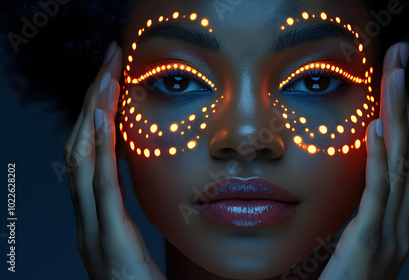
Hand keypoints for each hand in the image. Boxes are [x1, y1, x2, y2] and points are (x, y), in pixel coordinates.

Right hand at [64, 42, 165, 279]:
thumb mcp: (137, 248)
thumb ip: (135, 218)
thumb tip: (155, 185)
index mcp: (96, 221)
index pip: (89, 158)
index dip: (95, 117)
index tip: (110, 80)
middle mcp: (87, 222)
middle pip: (80, 148)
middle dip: (93, 102)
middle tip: (108, 61)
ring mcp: (93, 232)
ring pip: (83, 159)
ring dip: (94, 114)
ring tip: (105, 76)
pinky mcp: (109, 242)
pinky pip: (100, 188)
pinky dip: (97, 149)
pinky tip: (100, 118)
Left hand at [319, 42, 408, 279]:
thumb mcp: (351, 248)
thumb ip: (356, 219)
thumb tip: (352, 191)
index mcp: (394, 225)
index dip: (406, 120)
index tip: (395, 84)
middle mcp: (401, 227)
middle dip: (407, 104)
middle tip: (400, 61)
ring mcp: (391, 237)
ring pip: (405, 166)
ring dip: (399, 117)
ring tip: (394, 76)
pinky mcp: (369, 245)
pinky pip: (380, 195)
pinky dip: (383, 159)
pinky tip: (379, 128)